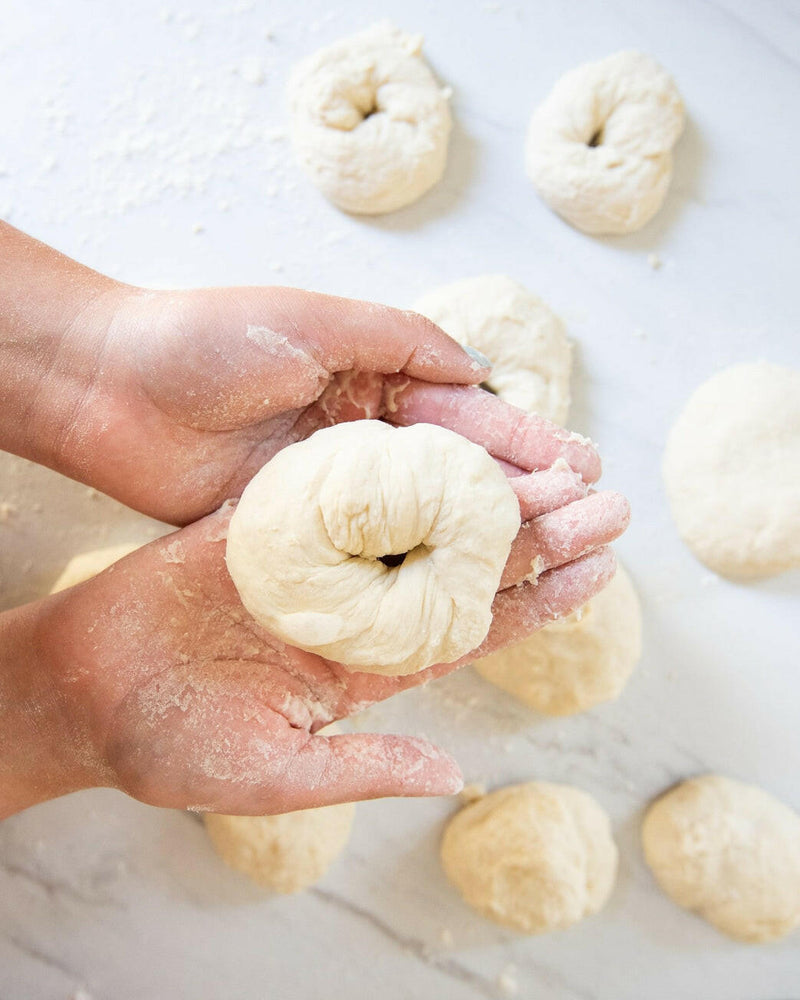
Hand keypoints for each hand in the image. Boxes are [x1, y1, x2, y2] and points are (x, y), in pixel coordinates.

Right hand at [21, 475, 626, 816]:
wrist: (80, 693)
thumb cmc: (170, 746)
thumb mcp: (275, 773)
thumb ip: (364, 767)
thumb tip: (458, 778)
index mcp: (366, 664)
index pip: (474, 627)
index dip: (540, 601)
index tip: (602, 569)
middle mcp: (353, 606)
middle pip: (461, 561)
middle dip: (534, 531)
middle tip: (604, 497)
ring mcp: (314, 558)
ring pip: (416, 514)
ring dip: (484, 483)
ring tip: (552, 455)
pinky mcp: (267, 520)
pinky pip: (335, 484)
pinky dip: (389, 458)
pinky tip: (447, 432)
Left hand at [41, 278, 603, 524]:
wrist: (109, 389)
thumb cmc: (208, 341)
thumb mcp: (314, 320)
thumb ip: (401, 338)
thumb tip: (479, 369)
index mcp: (370, 382)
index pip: (464, 418)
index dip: (523, 443)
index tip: (581, 466)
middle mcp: (358, 440)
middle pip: (454, 476)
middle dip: (522, 496)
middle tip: (590, 519)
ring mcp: (329, 493)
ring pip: (419, 524)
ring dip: (480, 542)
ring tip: (550, 560)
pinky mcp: (294, 534)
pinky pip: (365, 558)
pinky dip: (411, 575)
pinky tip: (460, 592)